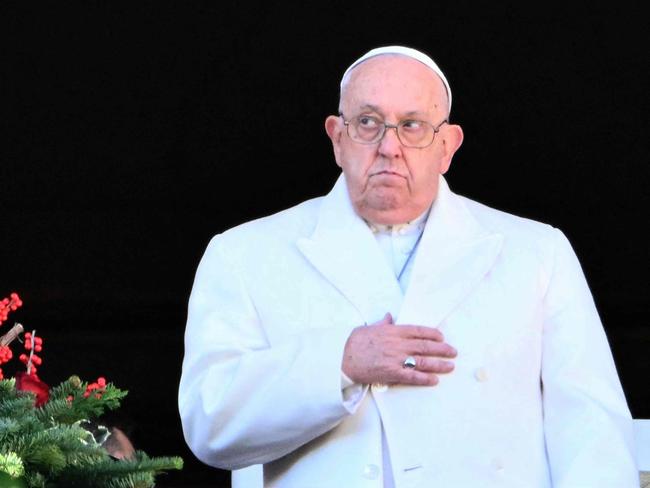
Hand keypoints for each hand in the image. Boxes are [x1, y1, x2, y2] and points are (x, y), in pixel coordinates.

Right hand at [342, 313, 456, 385]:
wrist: (342, 357)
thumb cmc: (353, 342)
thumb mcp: (369, 328)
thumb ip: (383, 324)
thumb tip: (389, 317)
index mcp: (393, 331)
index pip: (418, 331)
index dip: (432, 333)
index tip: (441, 336)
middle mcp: (397, 344)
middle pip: (425, 346)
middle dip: (441, 349)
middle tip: (453, 352)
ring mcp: (396, 359)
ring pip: (422, 361)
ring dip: (438, 364)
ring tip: (450, 366)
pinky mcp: (392, 373)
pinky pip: (412, 376)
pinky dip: (424, 378)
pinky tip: (434, 380)